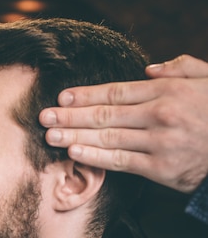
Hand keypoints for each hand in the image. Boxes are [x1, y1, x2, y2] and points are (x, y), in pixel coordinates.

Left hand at [39, 54, 207, 193]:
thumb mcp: (207, 82)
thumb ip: (180, 69)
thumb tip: (149, 69)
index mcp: (167, 91)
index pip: (116, 91)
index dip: (86, 95)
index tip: (62, 96)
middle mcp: (159, 114)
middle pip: (104, 114)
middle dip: (70, 115)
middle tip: (44, 116)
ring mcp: (158, 142)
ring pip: (107, 137)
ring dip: (74, 135)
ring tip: (50, 135)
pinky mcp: (160, 168)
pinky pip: (120, 161)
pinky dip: (95, 156)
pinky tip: (74, 151)